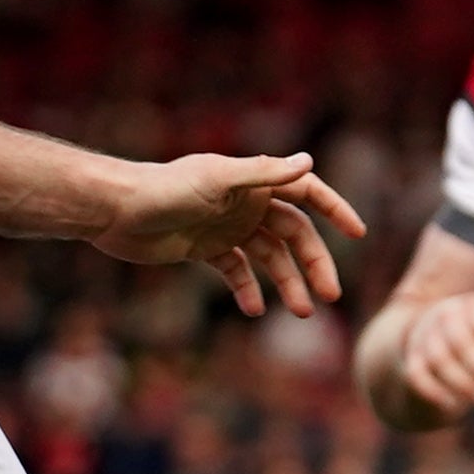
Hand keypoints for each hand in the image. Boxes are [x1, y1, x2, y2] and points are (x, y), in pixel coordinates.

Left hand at [97, 154, 361, 317]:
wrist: (115, 212)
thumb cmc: (164, 190)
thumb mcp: (216, 181)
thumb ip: (263, 174)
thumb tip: (309, 161)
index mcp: (253, 181)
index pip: (306, 193)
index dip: (334, 209)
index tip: (357, 234)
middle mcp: (245, 202)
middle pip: (294, 234)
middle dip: (314, 264)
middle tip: (330, 296)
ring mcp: (227, 227)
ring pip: (269, 257)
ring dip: (286, 283)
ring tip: (300, 312)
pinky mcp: (206, 249)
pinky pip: (236, 271)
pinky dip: (247, 290)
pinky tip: (253, 310)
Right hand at [389, 297, 473, 423]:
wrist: (438, 334)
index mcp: (472, 304)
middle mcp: (445, 314)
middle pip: (461, 343)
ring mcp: (424, 335)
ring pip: (440, 360)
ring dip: (464, 384)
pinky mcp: (411, 357)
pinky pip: (417, 375)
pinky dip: (434, 392)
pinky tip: (453, 405)